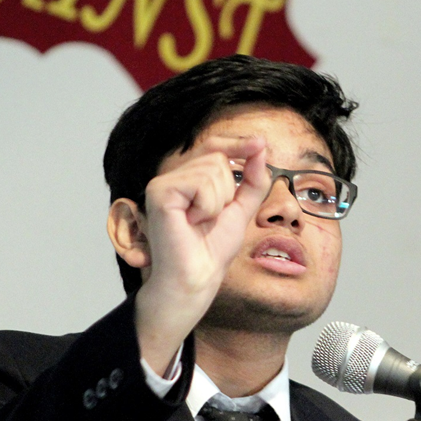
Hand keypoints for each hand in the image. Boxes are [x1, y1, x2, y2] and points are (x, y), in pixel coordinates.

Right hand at [108, 136, 269, 374]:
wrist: (197, 278)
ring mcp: (162, 183)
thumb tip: (260, 147)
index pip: (213, 146)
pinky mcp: (159, 192)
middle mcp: (171, 176)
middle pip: (217, 156)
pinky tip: (192, 222)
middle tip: (210, 218)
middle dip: (228, 190)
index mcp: (187, 179)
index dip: (237, 143)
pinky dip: (207, 206)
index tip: (261, 143)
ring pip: (212, 169)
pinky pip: (201, 183)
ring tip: (201, 222)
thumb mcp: (241, 208)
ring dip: (218, 202)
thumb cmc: (213, 249)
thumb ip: (252, 180)